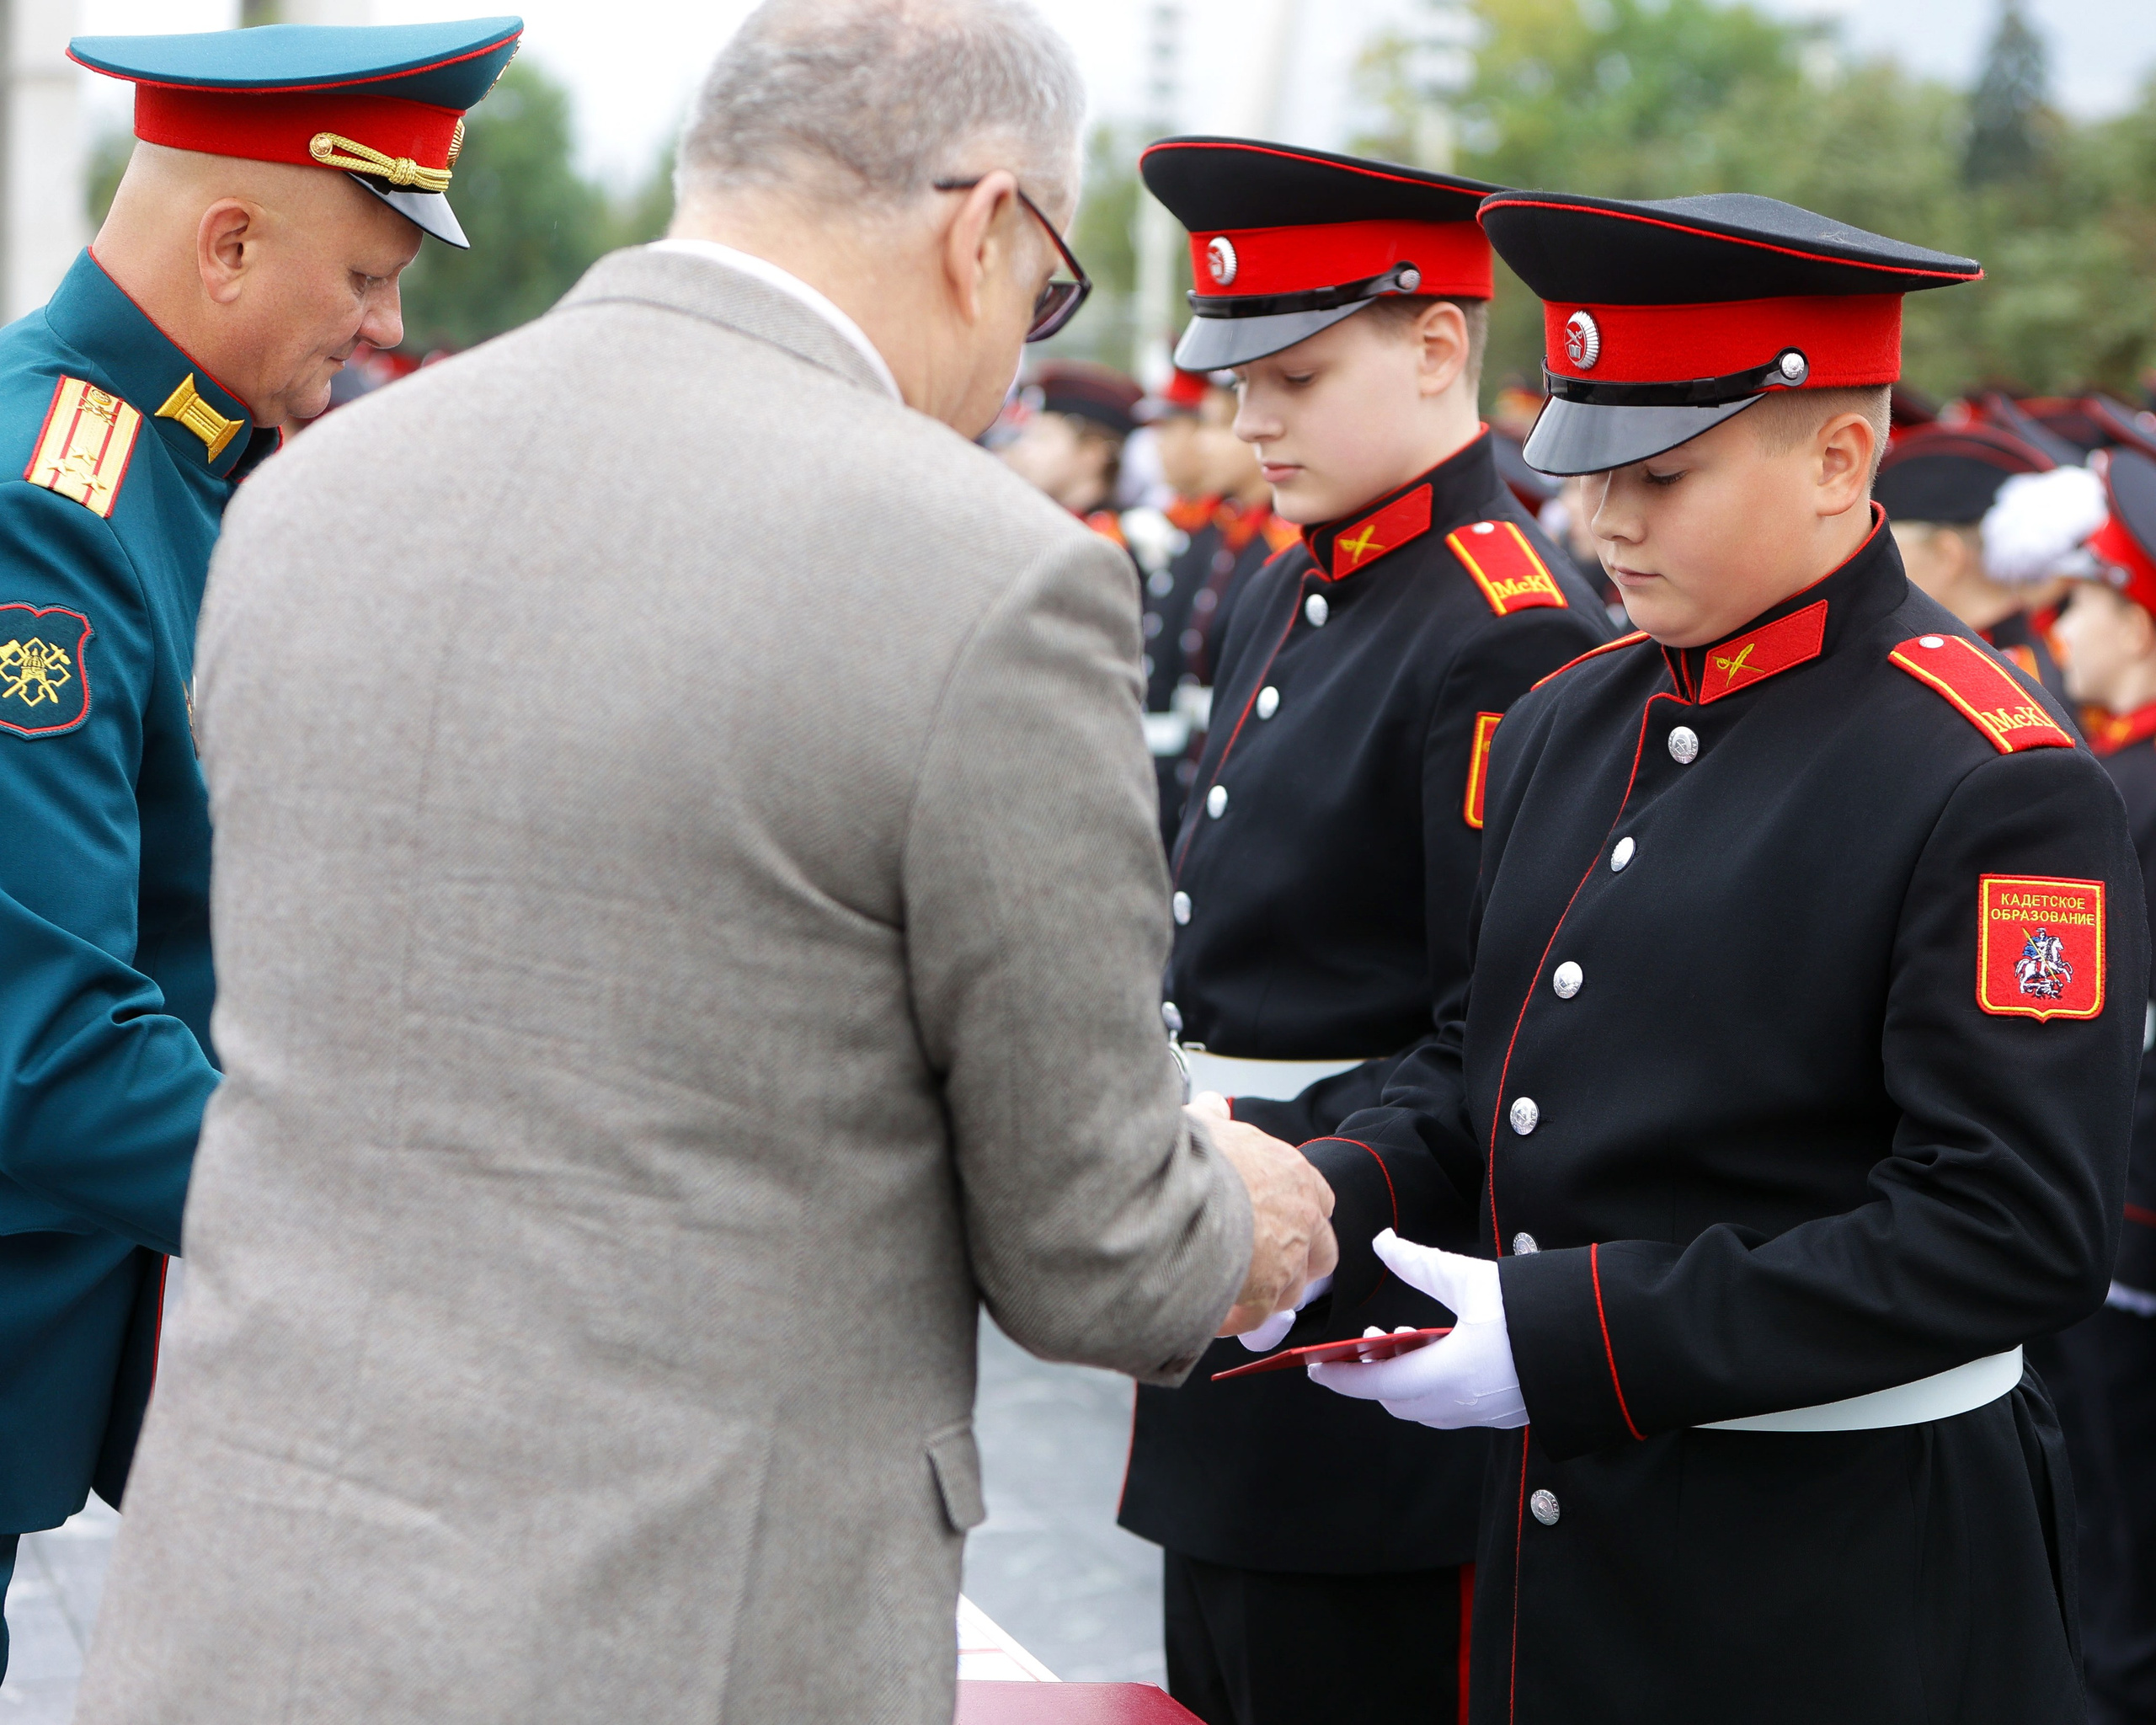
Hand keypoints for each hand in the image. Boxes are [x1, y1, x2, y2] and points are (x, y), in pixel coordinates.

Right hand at [1197, 1112, 1336, 1335]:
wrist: (1181, 1191)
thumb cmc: (1193, 1156)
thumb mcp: (1204, 1124)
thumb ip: (1213, 1117)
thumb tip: (1211, 1104)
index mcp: (1292, 1173)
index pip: (1318, 1199)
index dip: (1300, 1214)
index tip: (1280, 1222)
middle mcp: (1301, 1216)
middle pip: (1322, 1252)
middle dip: (1299, 1262)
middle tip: (1267, 1266)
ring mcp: (1287, 1257)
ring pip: (1293, 1289)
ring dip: (1268, 1294)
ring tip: (1235, 1292)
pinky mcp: (1265, 1292)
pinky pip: (1257, 1317)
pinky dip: (1236, 1319)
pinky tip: (1212, 1314)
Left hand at [1305, 1230, 1526, 1428]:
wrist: (1608, 1345)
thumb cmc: (1538, 1310)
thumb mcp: (1473, 1280)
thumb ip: (1422, 1265)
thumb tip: (1382, 1242)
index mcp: (1449, 1377)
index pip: (1376, 1386)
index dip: (1340, 1377)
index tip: (1313, 1367)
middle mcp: (1463, 1406)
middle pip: (1398, 1401)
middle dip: (1372, 1376)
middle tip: (1363, 1343)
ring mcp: (1487, 1414)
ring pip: (1425, 1407)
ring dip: (1403, 1379)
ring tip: (1401, 1339)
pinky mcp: (1507, 1412)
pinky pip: (1453, 1406)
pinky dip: (1433, 1383)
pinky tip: (1440, 1351)